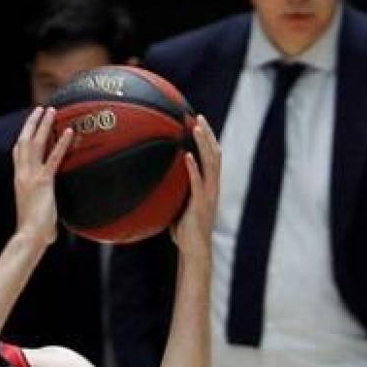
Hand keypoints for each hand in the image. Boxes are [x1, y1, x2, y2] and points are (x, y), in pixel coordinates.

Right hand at [10, 105, 72, 249]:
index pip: (18, 153)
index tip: (29, 126)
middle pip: (24, 142)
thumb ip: (44, 216)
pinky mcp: (44, 182)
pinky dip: (61, 143)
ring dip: (43, 125)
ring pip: (35, 144)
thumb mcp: (38, 217)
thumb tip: (52, 233)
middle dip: (32, 124)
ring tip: (50, 111)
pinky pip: (53, 158)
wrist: (30, 236)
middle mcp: (23, 174)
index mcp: (20, 180)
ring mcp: (31, 176)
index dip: (23, 137)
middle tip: (40, 109)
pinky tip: (69, 131)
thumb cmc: (35, 232)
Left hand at [170, 115, 219, 253]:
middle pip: (215, 154)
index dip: (208, 139)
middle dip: (208, 134)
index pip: (212, 157)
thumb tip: (151, 181)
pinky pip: (198, 182)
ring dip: (204, 144)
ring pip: (211, 163)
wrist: (194, 249)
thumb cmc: (184, 230)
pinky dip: (194, 168)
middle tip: (198, 116)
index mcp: (209, 185)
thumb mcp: (178, 205)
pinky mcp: (202, 203)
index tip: (198, 121)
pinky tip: (187, 156)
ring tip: (197, 128)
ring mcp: (209, 194)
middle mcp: (213, 186)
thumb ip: (172, 191)